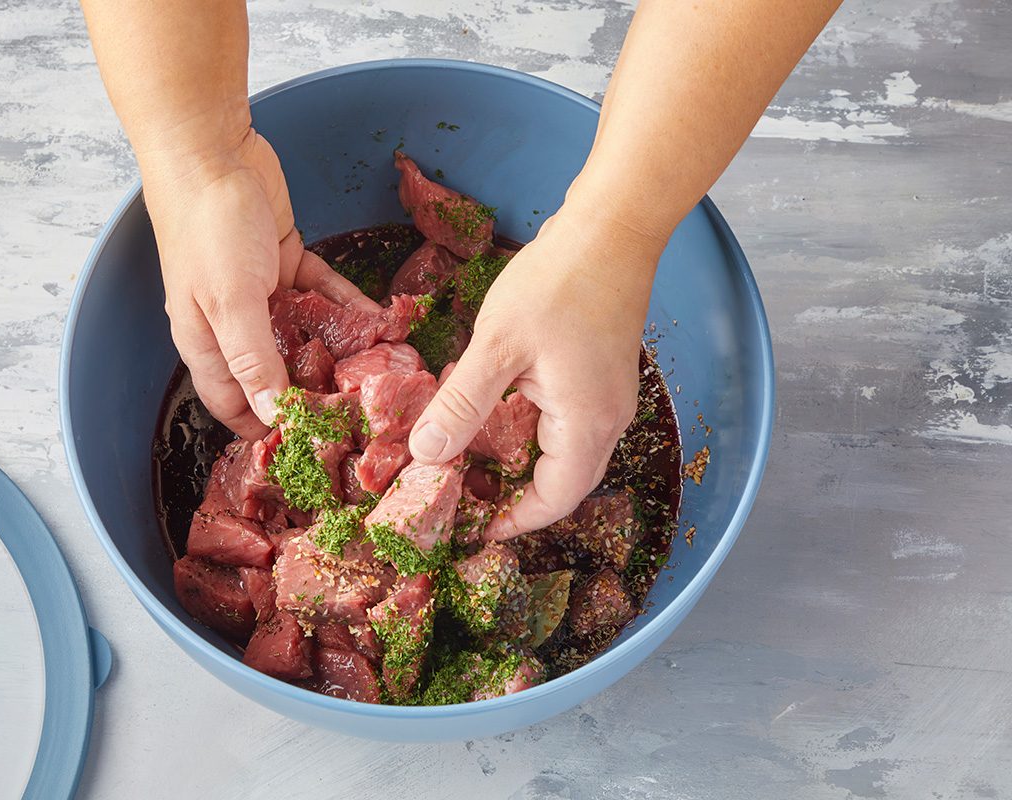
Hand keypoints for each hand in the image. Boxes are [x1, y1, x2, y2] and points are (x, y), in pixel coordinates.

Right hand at [143, 129, 378, 438]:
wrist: (211, 150)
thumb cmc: (207, 228)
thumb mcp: (229, 301)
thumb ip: (252, 359)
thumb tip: (273, 415)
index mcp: (206, 341)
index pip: (232, 403)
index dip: (263, 429)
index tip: (306, 448)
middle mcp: (233, 323)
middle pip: (275, 374)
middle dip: (313, 393)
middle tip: (359, 413)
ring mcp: (261, 291)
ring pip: (305, 335)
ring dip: (338, 351)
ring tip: (379, 372)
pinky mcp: (287, 260)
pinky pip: (323, 294)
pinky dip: (348, 306)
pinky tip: (380, 321)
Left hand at [407, 210, 663, 538]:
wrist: (611, 228)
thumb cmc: (558, 283)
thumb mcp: (497, 347)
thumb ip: (461, 405)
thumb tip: (426, 455)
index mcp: (586, 426)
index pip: (553, 502)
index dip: (511, 522)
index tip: (469, 525)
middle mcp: (606, 421)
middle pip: (561, 484)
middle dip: (511, 497)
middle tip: (460, 494)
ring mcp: (608, 398)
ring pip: (562, 454)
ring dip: (518, 464)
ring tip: (467, 461)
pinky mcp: (600, 376)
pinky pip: (565, 424)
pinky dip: (529, 433)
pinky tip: (492, 415)